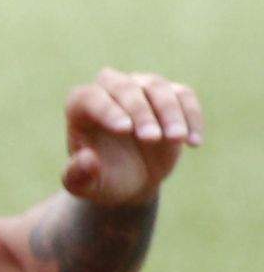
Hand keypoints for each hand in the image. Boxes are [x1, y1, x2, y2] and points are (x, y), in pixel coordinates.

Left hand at [63, 70, 204, 207]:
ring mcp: (140, 90)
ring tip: (176, 139)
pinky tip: (193, 142)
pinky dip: (191, 115)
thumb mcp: (85, 186)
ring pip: (156, 86)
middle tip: (151, 138)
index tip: (124, 130)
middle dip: (139, 110)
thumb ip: (78, 176)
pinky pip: (183, 95)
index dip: (106, 109)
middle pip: (123, 86)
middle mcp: (109, 91)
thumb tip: (87, 158)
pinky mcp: (169, 97)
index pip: (89, 96)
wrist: (131, 180)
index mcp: (80, 107)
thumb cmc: (102, 178)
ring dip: (168, 111)